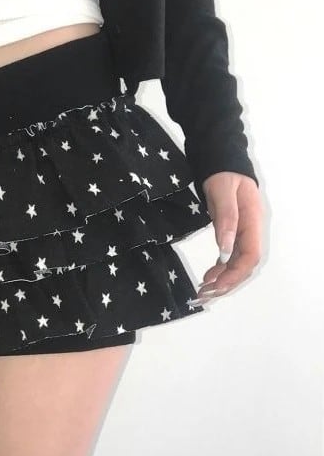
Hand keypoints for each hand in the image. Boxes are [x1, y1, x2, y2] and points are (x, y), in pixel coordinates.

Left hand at [191, 172, 262, 304]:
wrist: (221, 161)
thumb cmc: (222, 174)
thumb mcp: (222, 191)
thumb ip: (226, 218)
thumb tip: (225, 249)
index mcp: (253, 221)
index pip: (251, 255)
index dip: (235, 273)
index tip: (216, 285)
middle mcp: (250, 231)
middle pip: (245, 265)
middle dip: (227, 283)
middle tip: (204, 294)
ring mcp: (242, 234)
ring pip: (237, 265)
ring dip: (222, 280)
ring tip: (203, 291)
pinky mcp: (232, 235)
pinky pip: (229, 258)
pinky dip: (220, 271)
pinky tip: (208, 278)